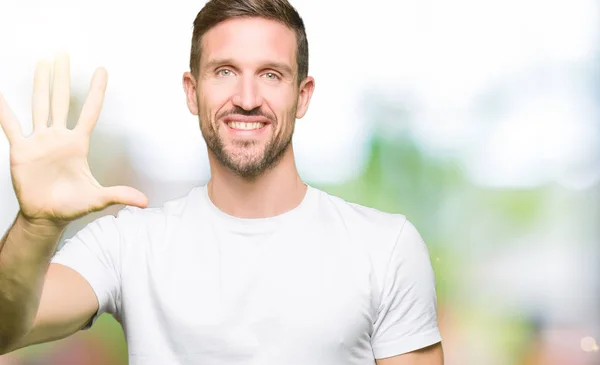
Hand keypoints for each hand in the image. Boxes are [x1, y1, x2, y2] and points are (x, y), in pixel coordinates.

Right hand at [0, 53, 147, 225]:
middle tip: (62, 53)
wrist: (46, 216)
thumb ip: (119, 195)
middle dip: (62, 77)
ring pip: (39, 105)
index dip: (97, 92)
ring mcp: (40, 141)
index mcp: (78, 144)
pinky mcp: (21, 150)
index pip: (90, 112)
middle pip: (61, 100)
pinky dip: (4, 110)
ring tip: (42, 63)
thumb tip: (145, 202)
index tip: (102, 70)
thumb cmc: (72, 205)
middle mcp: (59, 137)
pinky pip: (11, 125)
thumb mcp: (98, 199)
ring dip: (40, 84)